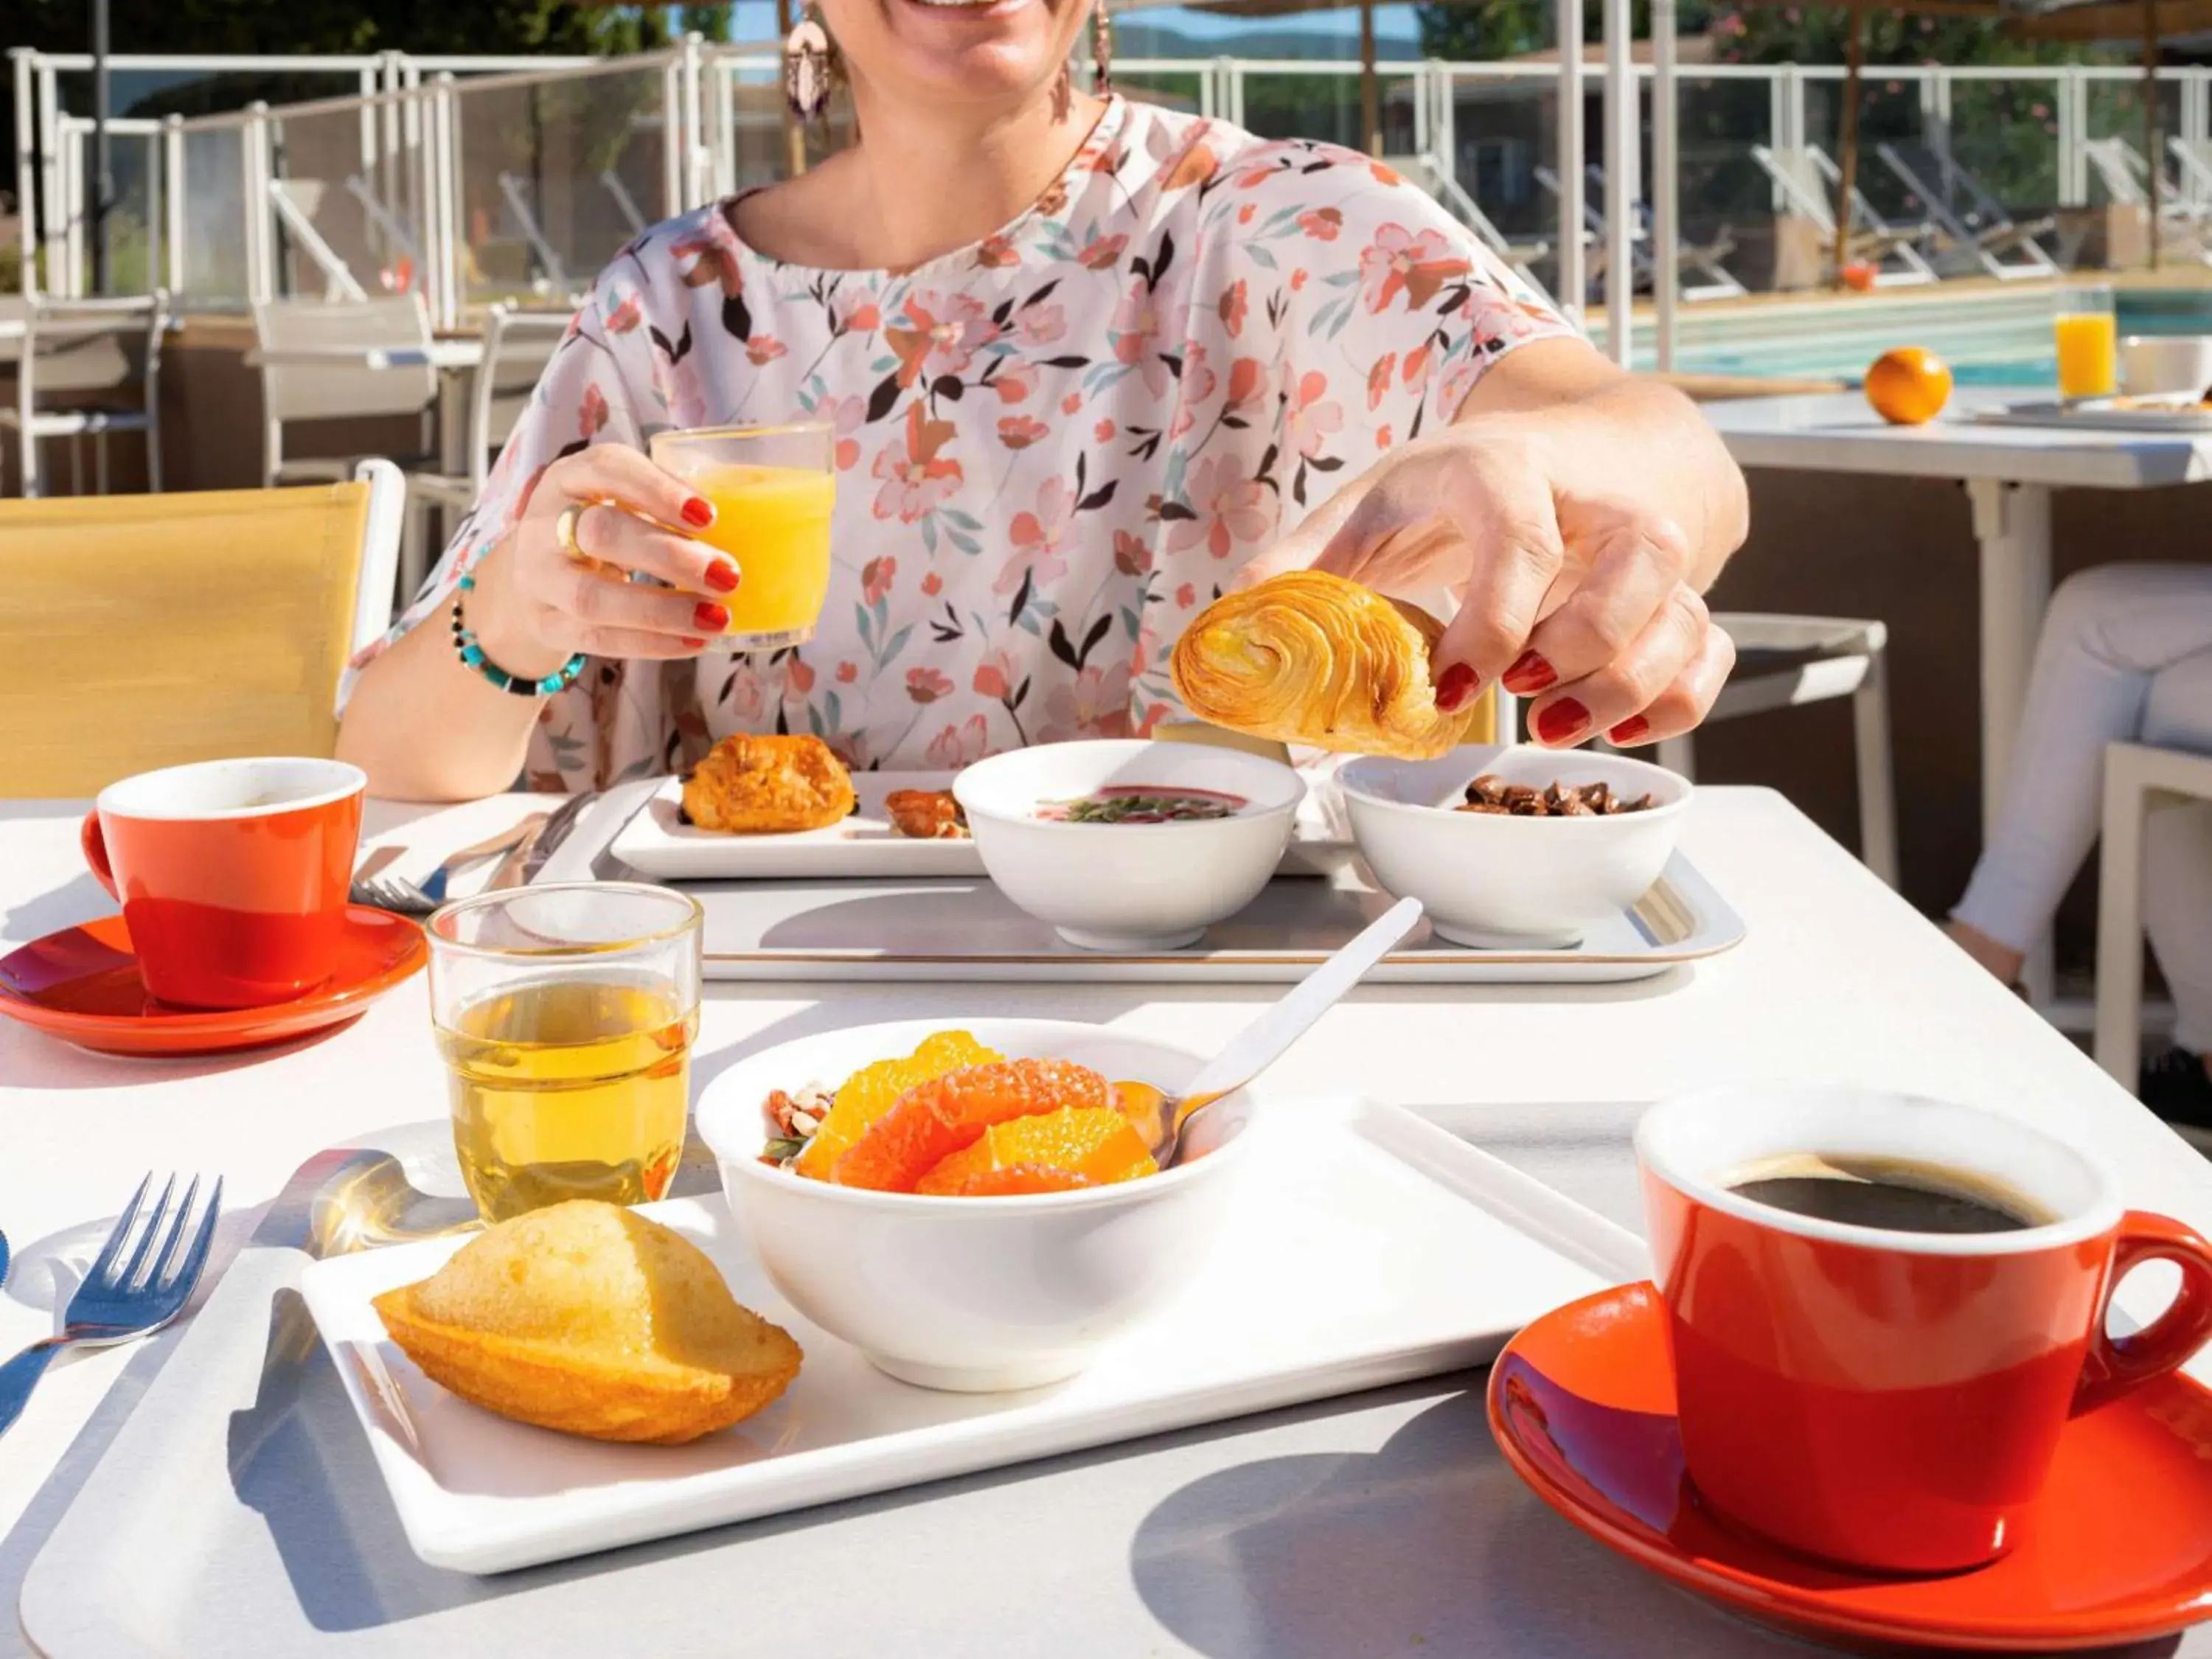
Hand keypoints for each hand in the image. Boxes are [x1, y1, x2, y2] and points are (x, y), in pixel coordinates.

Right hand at [467, 446, 738, 677]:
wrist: (533, 575)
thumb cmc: (602, 530)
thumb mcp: (621, 502)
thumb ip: (669, 507)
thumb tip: (753, 526)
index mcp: (570, 477)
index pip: (607, 468)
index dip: (657, 490)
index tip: (709, 515)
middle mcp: (544, 523)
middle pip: (602, 534)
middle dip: (669, 556)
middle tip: (728, 574)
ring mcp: (538, 577)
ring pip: (592, 597)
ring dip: (662, 610)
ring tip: (718, 618)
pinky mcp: (545, 624)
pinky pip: (597, 639)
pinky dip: (651, 644)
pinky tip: (695, 642)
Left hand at [1243, 419, 1734, 748]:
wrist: (1575, 443)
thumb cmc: (1465, 483)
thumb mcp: (1379, 498)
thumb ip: (1309, 554)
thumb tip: (1239, 609)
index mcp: (1507, 472)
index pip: (1520, 537)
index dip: (1491, 621)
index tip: (1450, 689)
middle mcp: (1596, 502)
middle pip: (1638, 559)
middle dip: (1588, 643)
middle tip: (1527, 698)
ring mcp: (1648, 548)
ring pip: (1684, 607)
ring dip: (1632, 684)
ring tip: (1556, 726)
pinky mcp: (1680, 593)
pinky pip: (1709, 647)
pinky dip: (1680, 699)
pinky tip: (1617, 731)